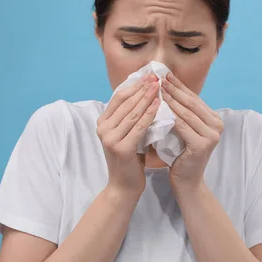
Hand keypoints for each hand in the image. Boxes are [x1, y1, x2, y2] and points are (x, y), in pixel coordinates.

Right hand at [97, 75, 159, 196]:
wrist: (124, 186)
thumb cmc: (130, 159)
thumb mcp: (128, 133)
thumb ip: (132, 117)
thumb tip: (147, 92)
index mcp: (102, 122)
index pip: (118, 97)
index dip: (134, 85)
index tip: (148, 75)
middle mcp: (103, 128)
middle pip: (125, 102)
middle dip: (142, 88)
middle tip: (156, 76)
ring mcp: (110, 138)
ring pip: (132, 112)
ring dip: (147, 97)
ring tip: (159, 86)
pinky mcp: (121, 148)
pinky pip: (138, 127)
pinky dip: (149, 114)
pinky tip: (159, 105)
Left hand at [161, 73, 223, 190]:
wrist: (187, 181)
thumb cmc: (180, 155)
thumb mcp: (182, 129)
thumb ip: (180, 112)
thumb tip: (165, 88)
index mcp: (214, 119)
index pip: (194, 98)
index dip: (179, 85)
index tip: (164, 74)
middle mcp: (217, 125)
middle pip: (191, 102)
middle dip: (174, 89)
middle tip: (159, 78)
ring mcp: (212, 135)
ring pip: (186, 112)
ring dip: (170, 99)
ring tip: (157, 89)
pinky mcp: (203, 144)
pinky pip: (182, 126)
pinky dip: (169, 116)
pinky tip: (157, 108)